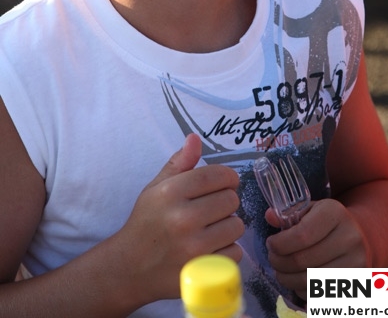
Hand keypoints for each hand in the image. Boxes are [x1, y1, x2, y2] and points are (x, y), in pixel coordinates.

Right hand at [118, 134, 243, 303]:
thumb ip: (179, 163)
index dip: (228, 177)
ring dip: (228, 226)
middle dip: (226, 202)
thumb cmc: (146, 222)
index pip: (217, 175)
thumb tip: (195, 138)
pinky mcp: (202, 271)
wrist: (129, 268)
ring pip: (236, 226)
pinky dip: (227, 251)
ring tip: (211, 229)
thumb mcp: (156, 187)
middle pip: (231, 199)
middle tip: (212, 209)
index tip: (225, 182)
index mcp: (171, 192)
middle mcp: (183, 218)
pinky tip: (210, 249)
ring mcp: (193, 247)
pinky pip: (235, 252)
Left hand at [266, 199, 369, 299]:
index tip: (271, 244)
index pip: (302, 235)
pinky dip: (302, 290)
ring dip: (287, 279)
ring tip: (280, 271)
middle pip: (303, 260)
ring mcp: (355, 263)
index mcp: (335, 213)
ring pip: (309, 281)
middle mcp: (349, 238)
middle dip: (279, 262)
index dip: (280, 244)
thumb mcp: (310, 209)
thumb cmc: (327, 221)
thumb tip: (270, 216)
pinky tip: (297, 280)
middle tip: (272, 259)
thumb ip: (289, 212)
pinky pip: (319, 295)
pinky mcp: (355, 283)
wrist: (359, 234)